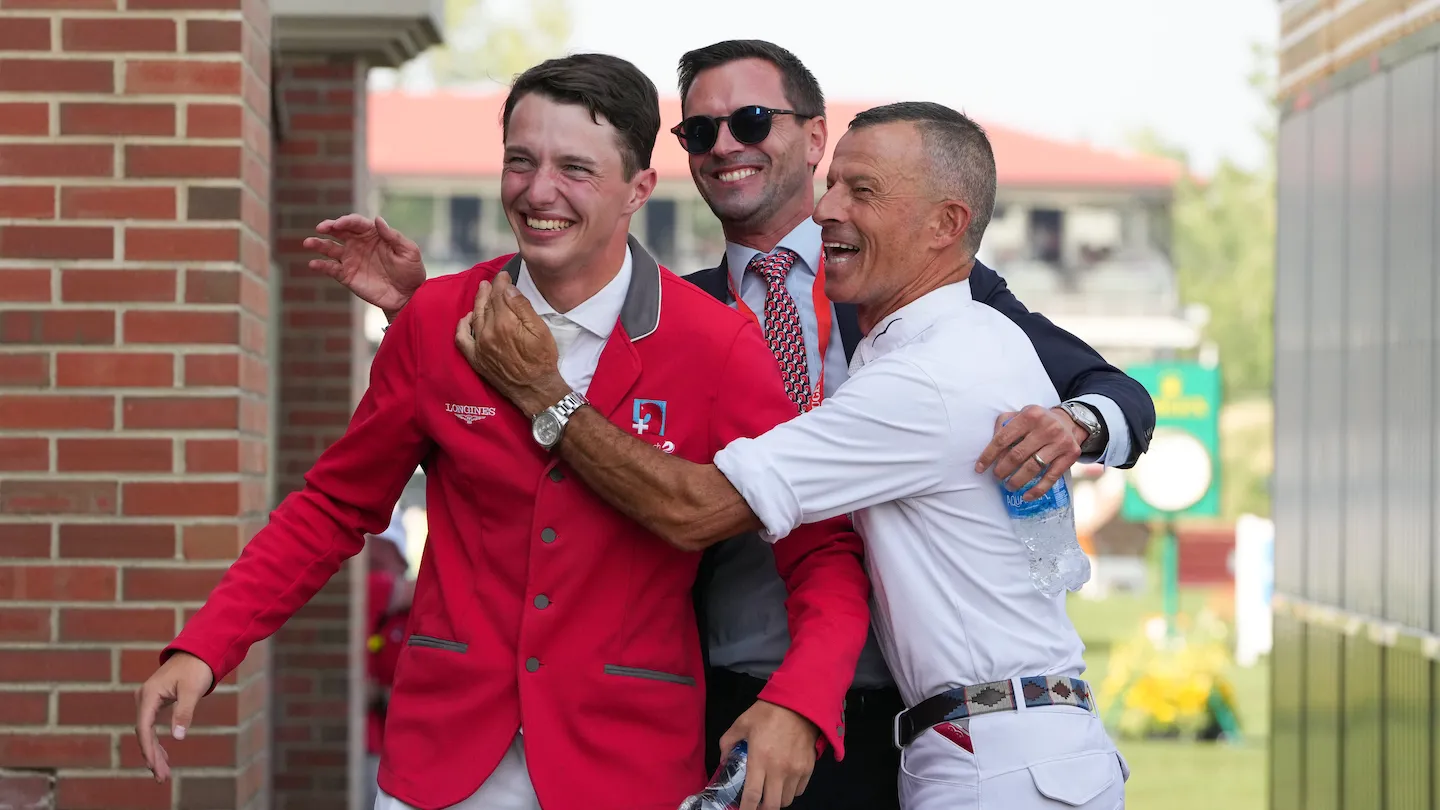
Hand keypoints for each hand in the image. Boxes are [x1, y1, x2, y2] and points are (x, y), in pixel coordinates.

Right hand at [134, 652, 213, 782]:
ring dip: (154, 753)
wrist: (198, 651)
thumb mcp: (192, 690)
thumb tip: (177, 737)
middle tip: (161, 778)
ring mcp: (147, 701)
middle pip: (144, 733)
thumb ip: (184, 713)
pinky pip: (151, 727)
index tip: (154, 766)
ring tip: (162, 774)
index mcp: (149, 695)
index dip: (148, 749)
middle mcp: (143, 699)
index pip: (144, 728)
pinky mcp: (154, 703)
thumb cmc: (196, 668)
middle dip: (152, 757)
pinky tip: (163, 757)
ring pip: (147, 732)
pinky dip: (157, 742)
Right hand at [303, 214, 424, 318]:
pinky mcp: (347, 276)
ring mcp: (351, 259)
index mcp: (373, 234)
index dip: (346, 221)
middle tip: (321, 228)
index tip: (339, 224)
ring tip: (308, 242)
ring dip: (318, 244)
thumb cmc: (411, 271)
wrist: (408, 296)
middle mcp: (359, 244)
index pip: (356, 223)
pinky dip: (321, 265)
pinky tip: (313, 264)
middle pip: (339, 231)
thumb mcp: (409, 252)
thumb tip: (377, 219)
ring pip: (330, 248)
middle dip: (329, 227)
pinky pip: (331, 268)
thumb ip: (393, 236)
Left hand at [454, 272, 568, 416]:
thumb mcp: (540, 330)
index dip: (501, 283)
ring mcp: (479, 345)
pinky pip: (462, 338)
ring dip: (478, 302)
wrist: (535, 389)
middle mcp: (488, 331)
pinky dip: (463, 325)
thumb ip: (522, 307)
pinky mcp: (475, 358)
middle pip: (486, 304)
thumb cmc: (542, 359)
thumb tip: (508, 289)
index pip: (500, 295)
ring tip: (482, 291)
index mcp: (505, 322)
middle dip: (490, 290)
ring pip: (475, 316)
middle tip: (493, 281)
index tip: (504, 275)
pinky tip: (468, 318)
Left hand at [719, 700, 817, 809]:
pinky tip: (784, 783)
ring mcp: (796, 770)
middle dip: (762, 809)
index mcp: (760, 758)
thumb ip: (728, 742)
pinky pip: (799, 790)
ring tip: (770, 793)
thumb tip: (723, 759)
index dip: (746, 809)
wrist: (799, 703)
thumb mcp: (742, 723)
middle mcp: (779, 769)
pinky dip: (790, 792)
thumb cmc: (769, 712)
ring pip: (786, 800)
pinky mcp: (808, 768)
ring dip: (776, 801)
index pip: (752, 794)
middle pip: (772, 805)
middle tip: (756, 804)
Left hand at [974, 404, 1087, 500]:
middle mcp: (1047, 427)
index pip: (1003, 439)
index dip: (988, 455)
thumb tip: (991, 451)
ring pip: (1033, 467)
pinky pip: (1051, 477)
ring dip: (1017, 481)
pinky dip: (1037, 490)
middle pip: (1017, 455)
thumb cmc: (1036, 422)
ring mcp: (1060, 442)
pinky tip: (1026, 496)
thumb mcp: (1020, 415)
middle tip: (997, 477)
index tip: (979, 469)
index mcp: (1030, 415)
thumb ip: (1003, 426)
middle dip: (1002, 470)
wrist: (1069, 422)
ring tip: (1009, 486)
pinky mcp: (1071, 455)